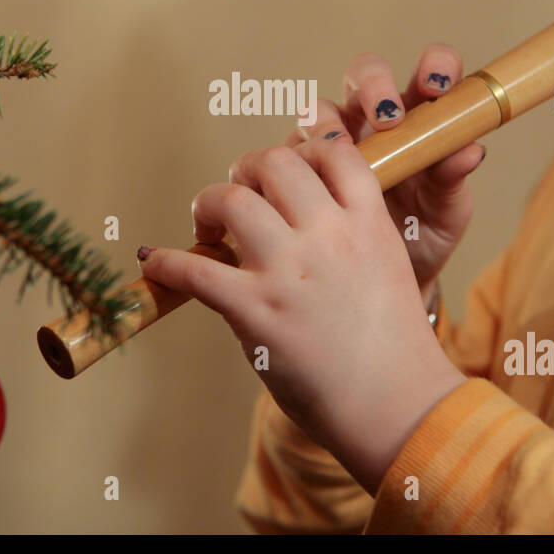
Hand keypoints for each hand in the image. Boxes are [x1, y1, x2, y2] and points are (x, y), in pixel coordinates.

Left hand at [136, 131, 466, 494]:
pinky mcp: (255, 311)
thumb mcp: (389, 267)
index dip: (304, 148)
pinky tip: (155, 263)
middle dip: (248, 169)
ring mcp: (290, 271)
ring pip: (233, 200)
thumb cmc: (393, 346)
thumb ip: (351, 231)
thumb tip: (297, 210)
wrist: (398, 405)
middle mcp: (329, 236)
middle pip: (276, 161)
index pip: (333, 150)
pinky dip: (166, 262)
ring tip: (209, 227)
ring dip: (210, 205)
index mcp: (368, 222)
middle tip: (239, 193)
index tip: (288, 168)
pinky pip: (194, 270)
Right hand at [290, 45, 485, 290]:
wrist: (385, 283)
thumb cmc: (423, 237)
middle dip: (374, 85)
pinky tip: (305, 179)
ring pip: (320, 107)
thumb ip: (453, 180)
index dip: (433, 66)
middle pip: (365, 74)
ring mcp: (335, 141)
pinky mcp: (301, 167)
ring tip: (340, 149)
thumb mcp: (446, 214)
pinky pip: (290, 152)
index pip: (430, 72)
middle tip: (387, 118)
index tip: (437, 85)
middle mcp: (375, 121)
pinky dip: (295, 159)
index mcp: (422, 119)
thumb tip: (471, 151)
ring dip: (327, 121)